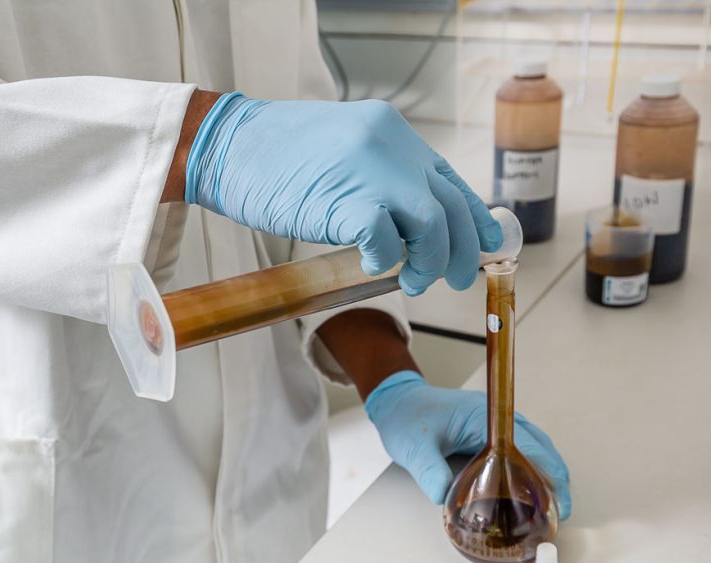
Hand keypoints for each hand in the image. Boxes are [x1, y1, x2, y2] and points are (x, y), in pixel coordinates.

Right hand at [184, 93, 501, 294]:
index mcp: (393, 133)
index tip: (483, 246)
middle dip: (462, 251)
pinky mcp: (347, 201)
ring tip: (414, 281)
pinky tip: (373, 267)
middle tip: (458, 279)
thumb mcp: (344, 152)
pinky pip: (388, 242)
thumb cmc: (277, 159)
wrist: (227, 147)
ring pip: (432, 226)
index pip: (451, 180)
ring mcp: (372, 172)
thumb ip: (380, 178)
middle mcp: (393, 146)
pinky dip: (387, 261)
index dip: (473, 219)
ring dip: (429, 262)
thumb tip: (412, 225)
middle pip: (450, 207)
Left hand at [364, 371, 570, 517]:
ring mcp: (495, 425)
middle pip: (540, 446)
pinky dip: (530, 470)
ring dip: (545, 474)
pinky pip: (519, 451)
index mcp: (484, 417)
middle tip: (559, 512)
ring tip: (550, 506)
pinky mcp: (488, 434)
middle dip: (554, 479)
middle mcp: (496, 418)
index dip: (548, 473)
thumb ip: (429, 473)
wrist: (397, 402)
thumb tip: (445, 498)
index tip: (558, 500)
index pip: (529, 445)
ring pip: (533, 448)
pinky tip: (528, 491)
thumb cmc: (406, 417)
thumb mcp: (414, 448)